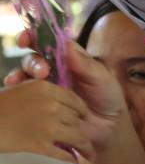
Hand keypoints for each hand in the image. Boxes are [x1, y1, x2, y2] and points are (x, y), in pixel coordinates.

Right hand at [0, 79, 92, 159]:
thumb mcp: (18, 91)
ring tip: (87, 153)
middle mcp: (50, 105)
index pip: (74, 100)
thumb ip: (39, 93)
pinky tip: (73, 163)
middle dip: (81, 129)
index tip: (84, 117)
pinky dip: (71, 160)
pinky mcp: (41, 146)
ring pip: (77, 137)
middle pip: (77, 119)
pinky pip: (66, 155)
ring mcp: (47, 126)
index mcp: (43, 88)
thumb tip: (59, 101)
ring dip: (84, 147)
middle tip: (84, 138)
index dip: (81, 110)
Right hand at [5, 35, 125, 152]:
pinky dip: (18, 91)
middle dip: (33, 62)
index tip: (27, 40)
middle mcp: (53, 70)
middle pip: (34, 59)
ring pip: (26, 76)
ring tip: (29, 81)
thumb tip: (65, 44)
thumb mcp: (102, 78)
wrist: (108, 126)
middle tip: (42, 72)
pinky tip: (16, 90)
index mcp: (68, 58)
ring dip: (22, 75)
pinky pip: (25, 95)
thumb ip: (85, 63)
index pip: (47, 42)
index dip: (33, 37)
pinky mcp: (41, 103)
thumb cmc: (108, 97)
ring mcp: (46, 87)